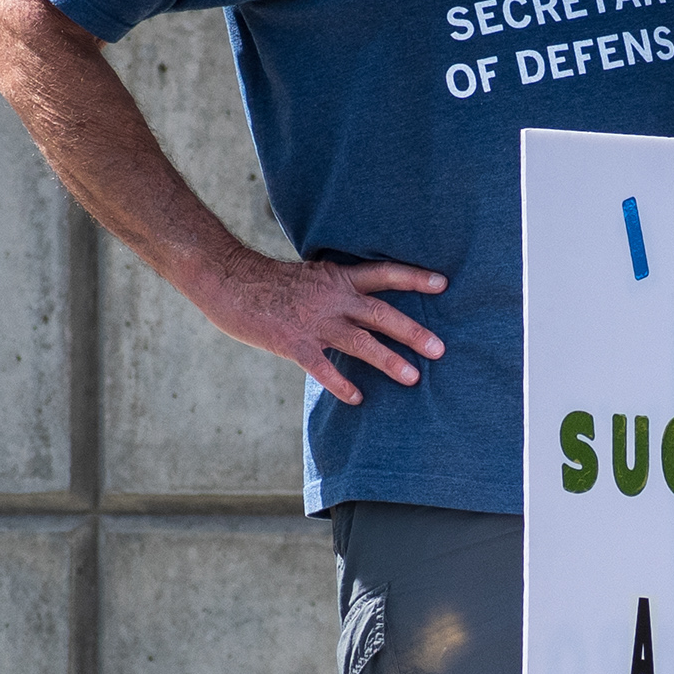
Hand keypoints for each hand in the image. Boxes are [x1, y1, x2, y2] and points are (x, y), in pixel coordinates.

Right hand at [200, 252, 446, 405]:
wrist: (230, 281)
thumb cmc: (268, 282)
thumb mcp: (311, 278)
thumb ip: (336, 292)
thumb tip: (359, 307)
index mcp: (338, 278)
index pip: (383, 274)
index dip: (413, 279)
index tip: (443, 284)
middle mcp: (333, 298)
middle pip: (381, 314)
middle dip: (412, 332)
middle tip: (440, 349)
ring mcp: (315, 322)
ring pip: (360, 342)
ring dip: (389, 360)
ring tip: (413, 378)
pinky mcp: (295, 343)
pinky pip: (323, 368)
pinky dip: (341, 384)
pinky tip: (357, 398)